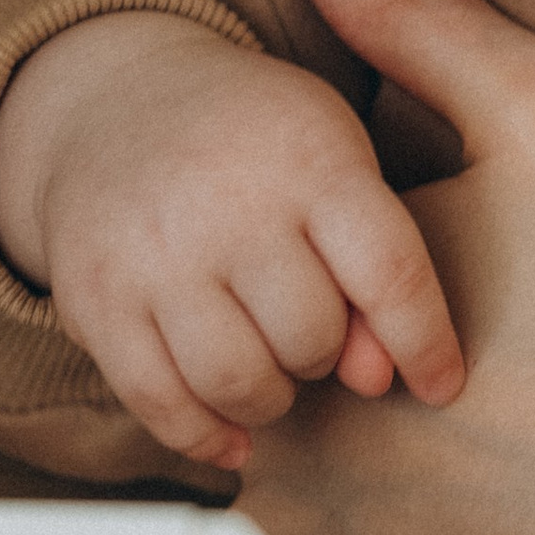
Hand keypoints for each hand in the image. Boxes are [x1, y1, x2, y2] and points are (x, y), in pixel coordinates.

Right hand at [0, 5, 461, 468]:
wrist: (116, 100)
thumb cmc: (259, 145)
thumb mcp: (335, 167)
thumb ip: (375, 269)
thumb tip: (378, 380)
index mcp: (309, 158)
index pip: (389, 271)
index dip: (424, 343)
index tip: (442, 386)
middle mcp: (227, 204)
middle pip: (310, 337)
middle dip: (323, 353)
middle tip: (307, 331)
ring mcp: (152, 254)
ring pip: (238, 381)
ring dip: (269, 397)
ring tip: (269, 367)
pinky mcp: (93, 298)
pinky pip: (159, 402)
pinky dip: (203, 435)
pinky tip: (230, 433)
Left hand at [238, 0, 534, 534]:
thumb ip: (418, 18)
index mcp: (313, 326)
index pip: (251, 298)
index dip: (331, 288)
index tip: (443, 300)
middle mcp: (297, 460)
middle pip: (275, 410)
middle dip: (342, 399)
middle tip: (492, 392)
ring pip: (304, 520)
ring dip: (365, 498)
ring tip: (492, 476)